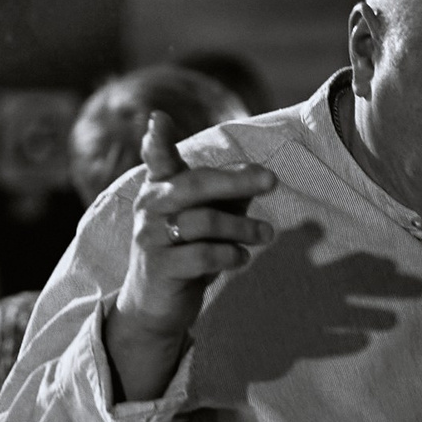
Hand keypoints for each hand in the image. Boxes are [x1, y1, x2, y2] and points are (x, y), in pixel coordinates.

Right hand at [105, 114, 273, 403]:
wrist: (156, 303)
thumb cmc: (186, 248)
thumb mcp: (207, 215)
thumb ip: (228, 192)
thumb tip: (261, 173)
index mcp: (160, 187)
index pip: (158, 158)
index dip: (158, 140)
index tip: (158, 118)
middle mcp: (149, 206)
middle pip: (193, 185)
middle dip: (236, 180)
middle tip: (272, 181)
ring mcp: (150, 236)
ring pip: (204, 221)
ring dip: (243, 227)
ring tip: (266, 234)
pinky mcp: (159, 267)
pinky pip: (202, 255)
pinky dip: (230, 254)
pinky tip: (242, 258)